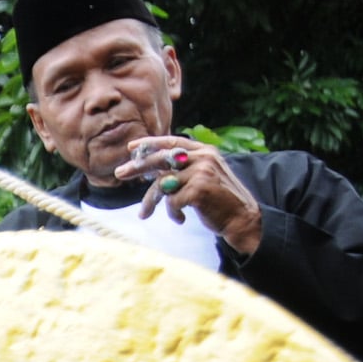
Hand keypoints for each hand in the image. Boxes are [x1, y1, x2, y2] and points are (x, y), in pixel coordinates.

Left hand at [115, 137, 262, 257]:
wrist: (242, 218)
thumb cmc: (219, 201)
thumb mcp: (204, 176)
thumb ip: (184, 169)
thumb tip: (153, 169)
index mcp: (205, 151)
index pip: (173, 142)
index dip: (150, 144)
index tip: (132, 147)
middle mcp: (203, 158)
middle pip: (162, 158)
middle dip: (138, 166)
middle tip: (120, 173)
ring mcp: (201, 172)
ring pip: (162, 184)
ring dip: (150, 201)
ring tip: (145, 213)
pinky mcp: (198, 189)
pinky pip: (171, 201)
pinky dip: (172, 213)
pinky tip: (181, 219)